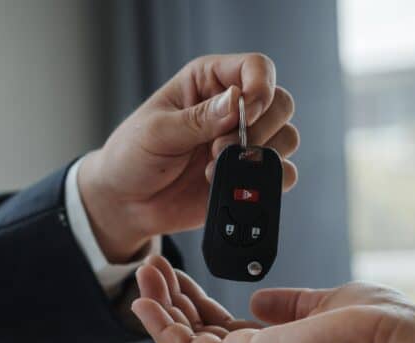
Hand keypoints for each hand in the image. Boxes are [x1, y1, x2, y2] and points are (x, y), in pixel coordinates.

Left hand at [79, 53, 299, 261]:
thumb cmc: (132, 156)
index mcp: (209, 81)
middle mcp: (233, 108)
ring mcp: (243, 143)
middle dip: (259, 129)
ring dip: (258, 157)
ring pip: (286, 138)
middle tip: (220, 148)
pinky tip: (229, 184)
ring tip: (215, 169)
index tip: (245, 113)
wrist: (127, 203)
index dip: (261, 88)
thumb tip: (236, 102)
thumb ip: (197, 118)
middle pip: (281, 103)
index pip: (257, 67)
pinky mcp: (248, 176)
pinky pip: (282, 174)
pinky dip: (265, 181)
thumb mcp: (156, 132)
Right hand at [129, 256, 414, 342]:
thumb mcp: (324, 304)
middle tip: (150, 267)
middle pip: (194, 340)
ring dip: (158, 311)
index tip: (176, 274)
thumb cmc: (381, 329)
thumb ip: (289, 305)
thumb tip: (260, 299)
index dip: (192, 305)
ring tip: (143, 273)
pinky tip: (147, 300)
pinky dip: (162, 327)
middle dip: (168, 304)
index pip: (217, 334)